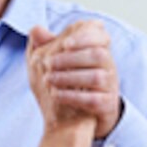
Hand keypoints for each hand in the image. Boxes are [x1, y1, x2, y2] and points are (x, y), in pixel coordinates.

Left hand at [40, 20, 121, 137]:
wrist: (76, 117)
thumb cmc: (67, 82)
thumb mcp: (57, 61)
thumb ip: (47, 44)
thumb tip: (36, 30)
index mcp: (98, 49)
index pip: (100, 35)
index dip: (85, 37)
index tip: (65, 43)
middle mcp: (108, 66)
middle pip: (98, 55)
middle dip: (72, 58)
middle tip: (48, 63)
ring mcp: (109, 86)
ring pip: (97, 77)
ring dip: (70, 77)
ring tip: (48, 79)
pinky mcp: (107, 105)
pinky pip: (94, 99)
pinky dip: (72, 96)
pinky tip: (55, 95)